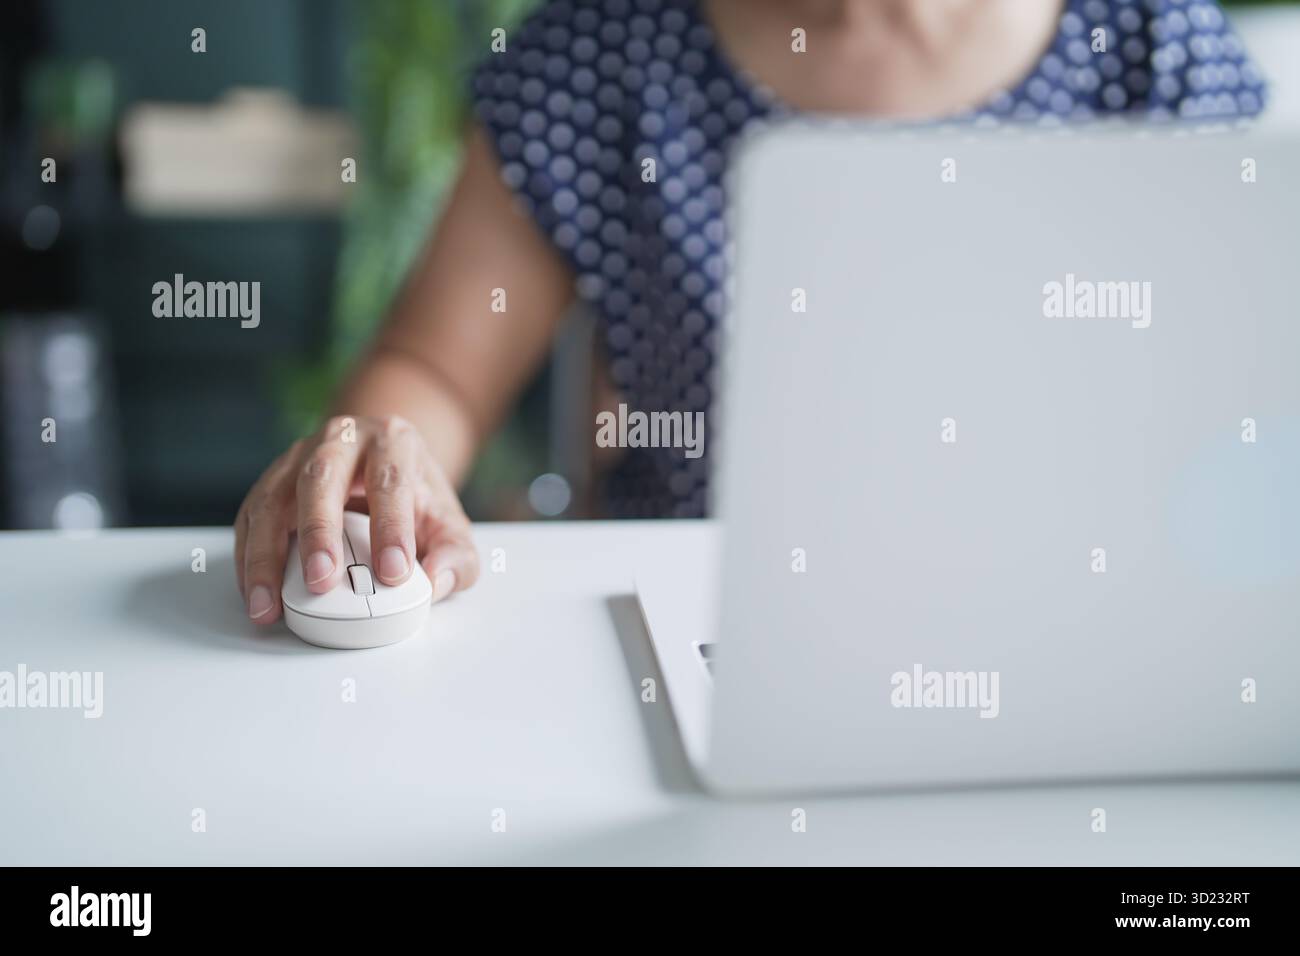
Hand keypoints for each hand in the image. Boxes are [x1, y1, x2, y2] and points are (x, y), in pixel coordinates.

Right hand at [234, 415, 478, 623]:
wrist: (382, 463)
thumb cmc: (414, 498)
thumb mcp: (449, 524)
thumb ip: (456, 557)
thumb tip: (437, 583)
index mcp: (392, 442)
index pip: (392, 480)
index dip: (391, 527)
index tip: (394, 573)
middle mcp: (340, 442)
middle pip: (320, 480)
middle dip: (318, 534)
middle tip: (323, 582)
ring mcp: (297, 459)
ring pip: (273, 500)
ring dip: (266, 556)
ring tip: (270, 603)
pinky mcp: (269, 484)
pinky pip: (249, 519)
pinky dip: (248, 560)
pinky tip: (256, 594)